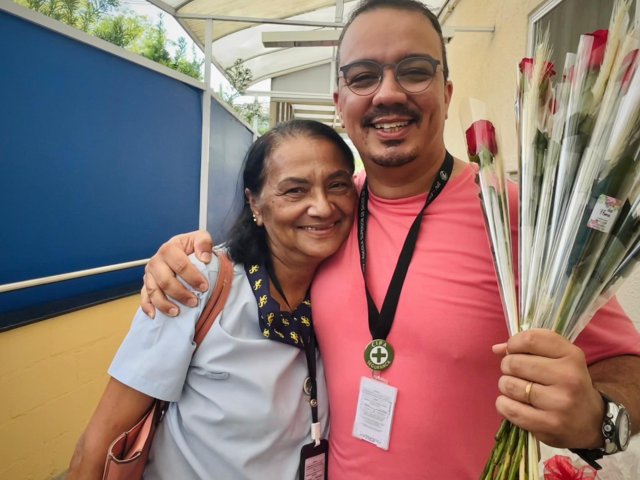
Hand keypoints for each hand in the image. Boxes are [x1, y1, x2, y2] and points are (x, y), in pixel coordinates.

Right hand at [141, 230, 213, 317]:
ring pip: (153, 291)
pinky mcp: (146, 284)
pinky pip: (144, 297)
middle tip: (194, 302)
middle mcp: (156, 261)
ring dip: (164, 303)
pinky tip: (154, 315)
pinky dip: (147, 307)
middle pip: (165, 281)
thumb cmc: (190, 246)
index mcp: (169, 249)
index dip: (192, 277)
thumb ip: (204, 243)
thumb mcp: (199, 238)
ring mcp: (149, 274)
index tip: (204, 287)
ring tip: (176, 312)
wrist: (180, 250)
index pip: (179, 264)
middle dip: (180, 293)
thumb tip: (204, 258)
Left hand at [492, 329, 604, 448]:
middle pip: (515, 362)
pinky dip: (503, 404)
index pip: (530, 339)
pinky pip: (509, 409)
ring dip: (505, 385)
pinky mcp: (549, 424)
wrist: (591, 421)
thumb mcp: (559, 359)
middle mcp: (568, 377)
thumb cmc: (567, 383)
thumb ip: (529, 348)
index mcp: (571, 356)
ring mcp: (559, 403)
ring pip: (509, 385)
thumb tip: (496, 349)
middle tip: (514, 373)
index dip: (514, 343)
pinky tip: (512, 403)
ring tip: (516, 389)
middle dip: (507, 366)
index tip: (513, 350)